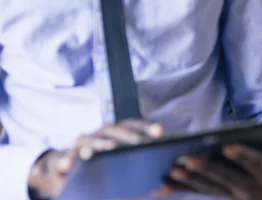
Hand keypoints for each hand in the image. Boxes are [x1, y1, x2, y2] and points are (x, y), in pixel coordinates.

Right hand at [27, 119, 163, 198]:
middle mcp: (100, 135)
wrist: (67, 172)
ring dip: (100, 142)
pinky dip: (64, 161)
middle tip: (143, 143)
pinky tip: (68, 166)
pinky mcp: (63, 159)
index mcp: (116, 135)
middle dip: (130, 135)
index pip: (133, 126)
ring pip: (90, 139)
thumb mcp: (120, 166)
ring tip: (112, 147)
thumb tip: (160, 174)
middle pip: (115, 130)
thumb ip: (137, 165)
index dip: (146, 126)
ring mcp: (82, 145)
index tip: (160, 132)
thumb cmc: (101, 168)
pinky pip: (61, 159)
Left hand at [155, 140, 261, 199]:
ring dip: (192, 181)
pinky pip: (203, 195)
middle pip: (228, 178)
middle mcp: (253, 189)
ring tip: (175, 169)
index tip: (228, 147)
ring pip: (213, 189)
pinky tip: (167, 183)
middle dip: (209, 169)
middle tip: (190, 157)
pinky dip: (185, 189)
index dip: (242, 155)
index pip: (256, 163)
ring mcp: (237, 198)